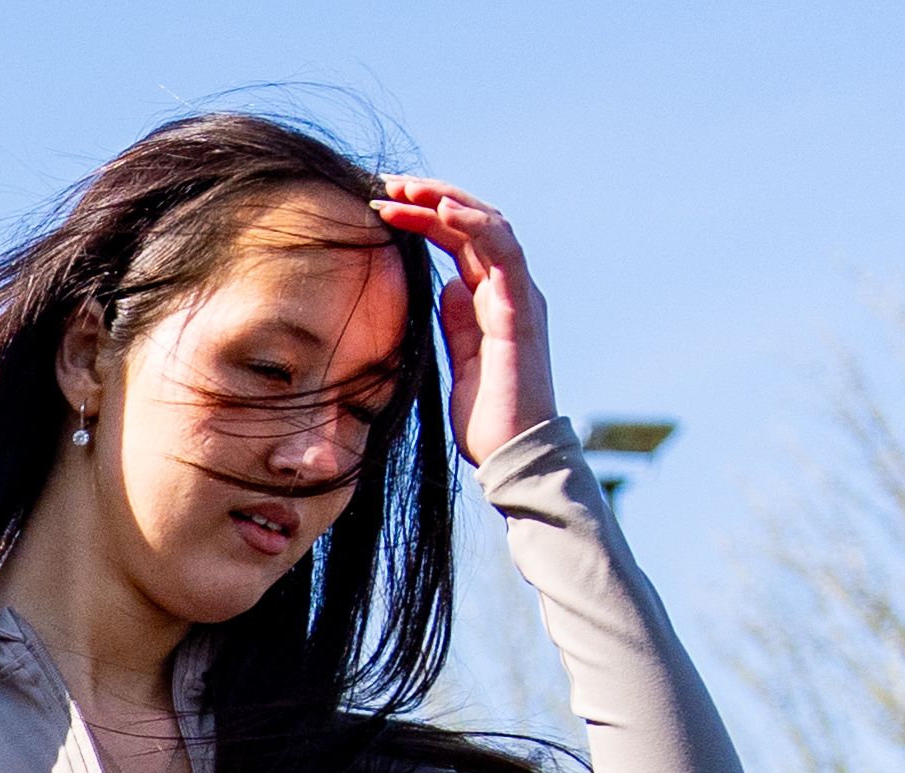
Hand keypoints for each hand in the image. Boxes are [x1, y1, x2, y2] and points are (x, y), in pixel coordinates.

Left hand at [373, 180, 551, 451]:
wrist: (512, 455)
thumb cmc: (486, 418)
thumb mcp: (460, 361)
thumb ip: (456, 323)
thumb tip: (443, 289)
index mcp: (492, 300)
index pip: (459, 243)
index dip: (424, 219)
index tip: (383, 207)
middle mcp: (510, 289)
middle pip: (473, 224)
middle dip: (431, 198)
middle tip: (387, 184)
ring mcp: (519, 295)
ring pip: (488, 226)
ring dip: (446, 201)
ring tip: (405, 188)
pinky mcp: (521, 309)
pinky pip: (503, 252)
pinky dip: (474, 224)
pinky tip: (443, 209)